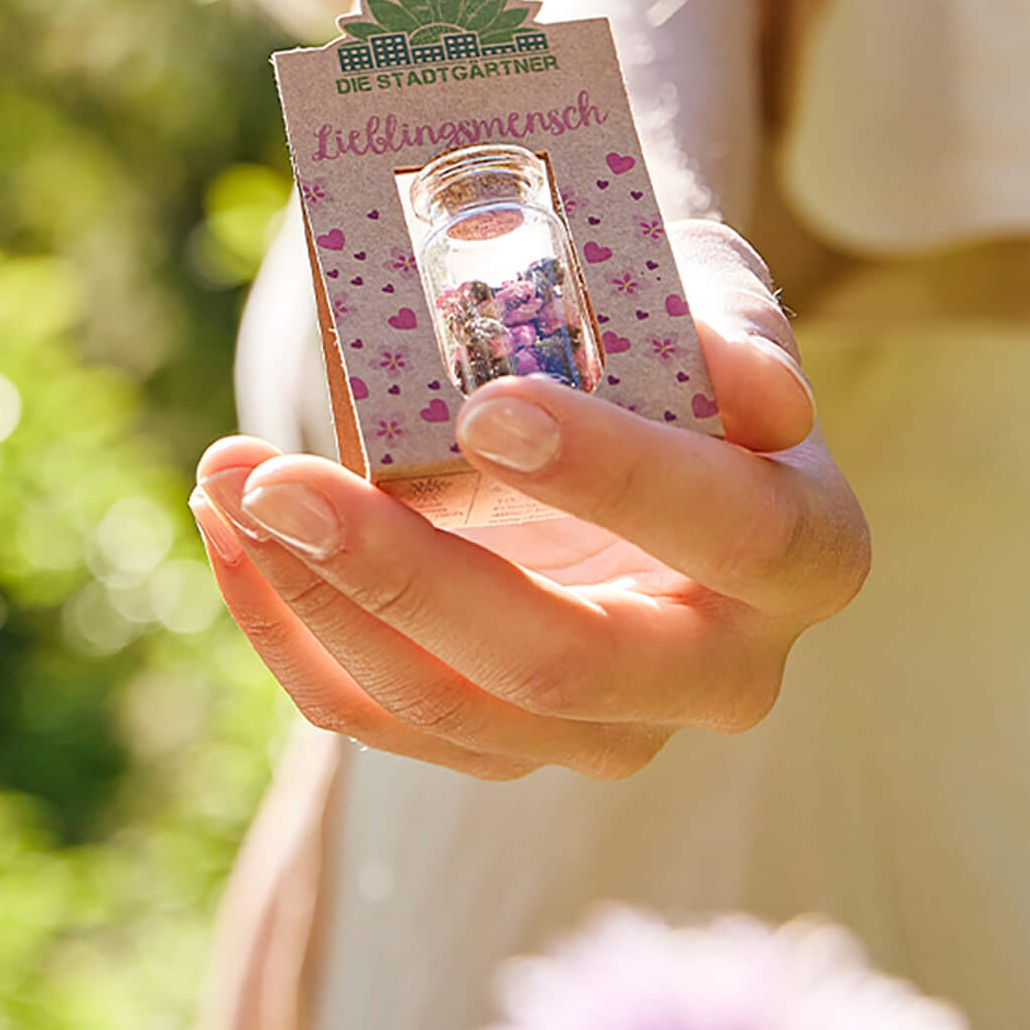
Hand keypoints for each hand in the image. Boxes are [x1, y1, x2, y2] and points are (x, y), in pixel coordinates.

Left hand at [191, 221, 868, 779]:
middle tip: (283, 482)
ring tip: (228, 479)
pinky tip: (225, 533)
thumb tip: (755, 390)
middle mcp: (722, 671)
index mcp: (804, 550)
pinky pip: (378, 719)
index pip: (735, 535)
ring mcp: (607, 725)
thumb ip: (727, 324)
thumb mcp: (708, 291)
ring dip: (315, 599)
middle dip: (405, 576)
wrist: (622, 410)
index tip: (484, 410)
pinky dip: (286, 631)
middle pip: (562, 664)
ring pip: (449, 705)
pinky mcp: (502, 738)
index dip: (616, 478)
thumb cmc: (664, 330)